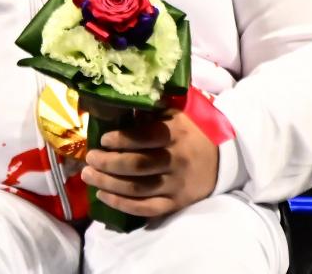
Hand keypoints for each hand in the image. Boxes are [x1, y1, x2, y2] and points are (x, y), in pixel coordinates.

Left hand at [81, 110, 218, 217]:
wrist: (223, 160)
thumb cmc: (190, 132)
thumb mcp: (174, 115)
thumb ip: (149, 111)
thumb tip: (114, 102)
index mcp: (175, 133)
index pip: (145, 138)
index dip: (121, 139)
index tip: (103, 139)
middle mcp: (176, 160)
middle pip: (137, 166)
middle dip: (108, 163)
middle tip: (89, 159)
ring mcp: (176, 184)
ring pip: (137, 189)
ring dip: (108, 184)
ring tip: (89, 176)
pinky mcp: (176, 203)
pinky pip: (146, 208)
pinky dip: (123, 204)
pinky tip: (104, 196)